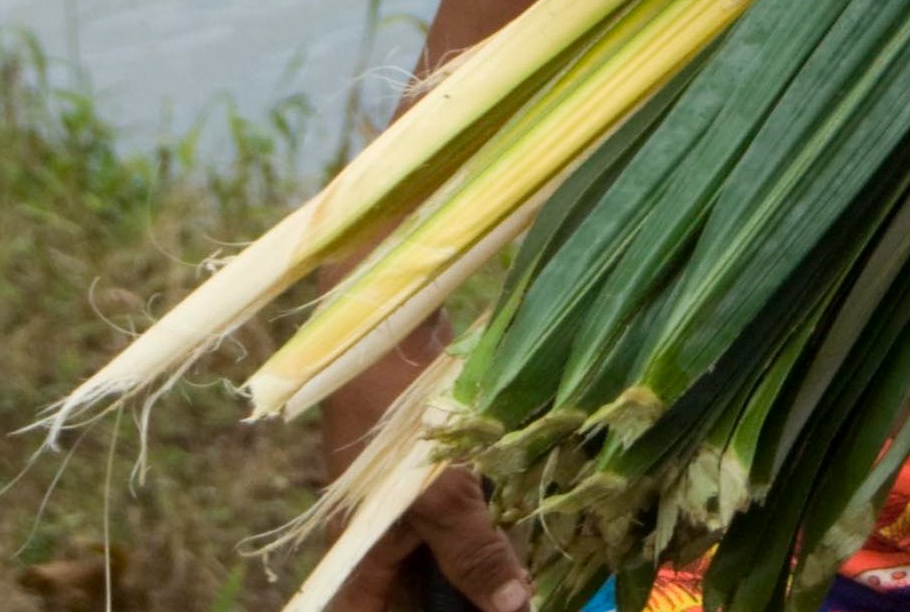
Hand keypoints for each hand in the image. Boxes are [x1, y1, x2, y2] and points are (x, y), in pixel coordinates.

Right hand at [320, 340, 532, 611]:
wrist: (390, 326)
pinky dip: (503, 533)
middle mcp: (386, 548)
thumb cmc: (393, 411)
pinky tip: (546, 538)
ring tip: (544, 580)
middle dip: (476, 599)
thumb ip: (474, 553)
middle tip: (529, 598)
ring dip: (496, 569)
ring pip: (457, 565)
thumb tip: (514, 607)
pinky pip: (474, 525)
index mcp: (363, 564)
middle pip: (427, 597)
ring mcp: (415, 515)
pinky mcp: (444, 482)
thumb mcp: (437, 491)